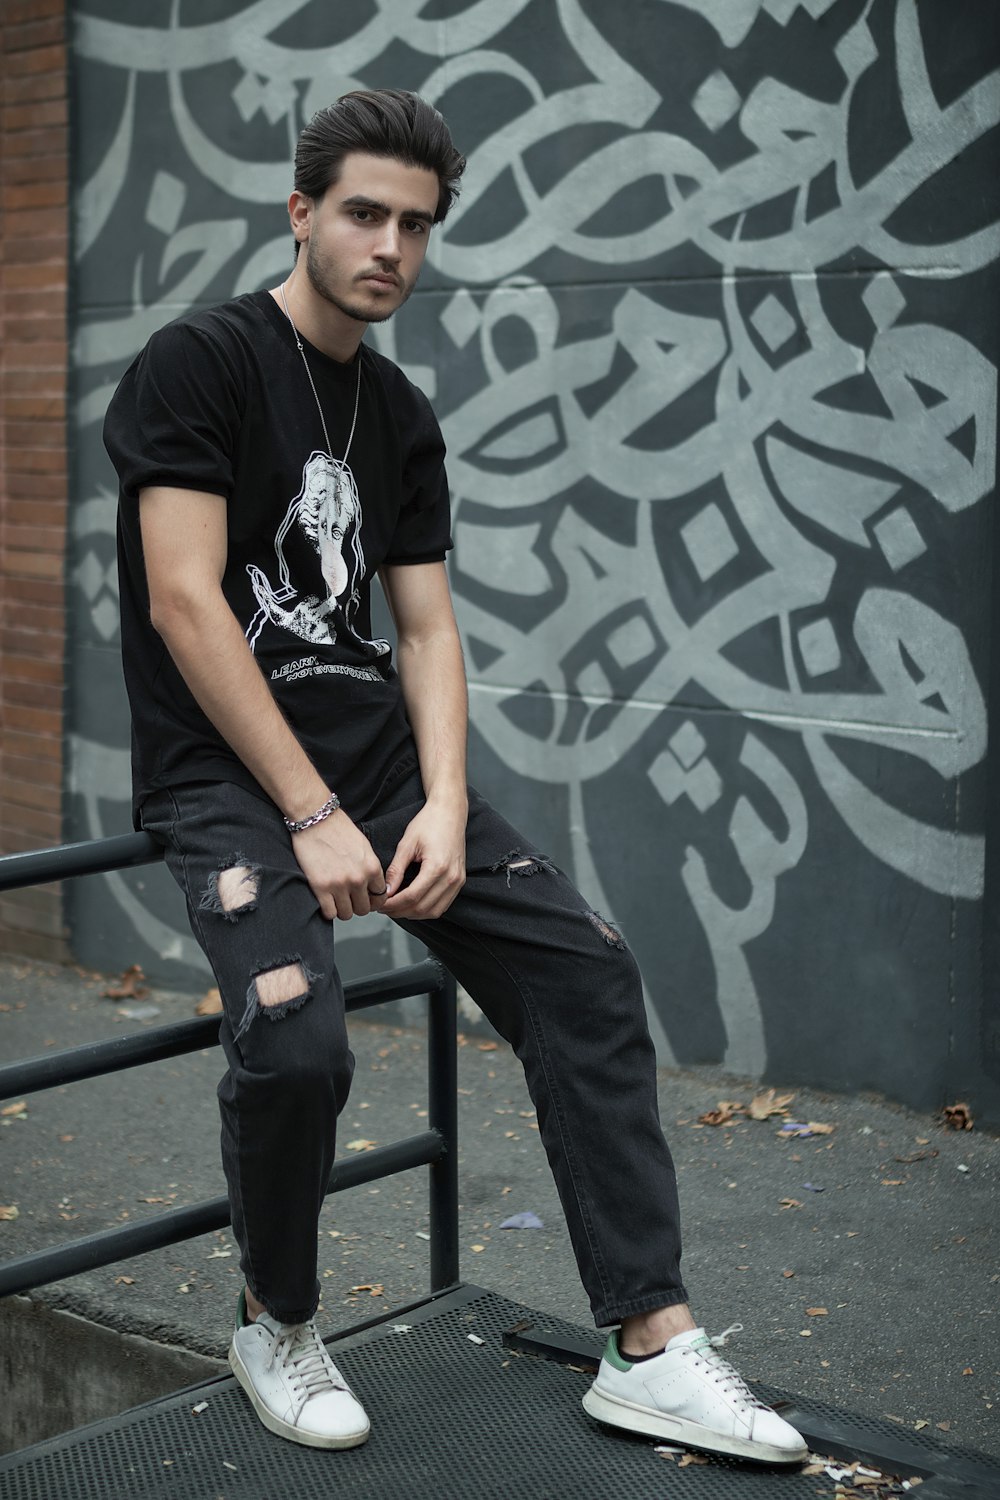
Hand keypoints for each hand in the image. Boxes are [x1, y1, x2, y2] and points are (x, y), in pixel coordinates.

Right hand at [291, 811, 387, 920]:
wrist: (316, 819)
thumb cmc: (338, 829)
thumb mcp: (364, 847)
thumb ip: (370, 868)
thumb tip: (373, 887)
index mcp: (372, 867)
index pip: (380, 896)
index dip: (372, 899)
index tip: (365, 898)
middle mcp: (359, 878)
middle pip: (364, 909)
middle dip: (357, 905)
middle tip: (349, 899)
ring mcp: (340, 884)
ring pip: (347, 914)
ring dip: (342, 909)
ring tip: (336, 899)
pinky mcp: (321, 887)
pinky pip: (330, 913)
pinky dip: (328, 911)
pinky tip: (326, 901)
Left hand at [380, 799, 466, 919]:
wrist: (450, 813)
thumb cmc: (429, 823)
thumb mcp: (407, 844)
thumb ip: (396, 870)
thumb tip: (386, 890)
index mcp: (438, 867)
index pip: (412, 896)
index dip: (394, 904)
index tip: (380, 904)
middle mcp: (451, 877)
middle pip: (422, 908)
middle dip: (400, 911)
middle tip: (384, 908)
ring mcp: (458, 881)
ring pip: (433, 911)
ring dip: (413, 914)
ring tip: (396, 908)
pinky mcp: (459, 881)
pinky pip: (442, 905)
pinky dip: (426, 909)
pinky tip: (413, 905)